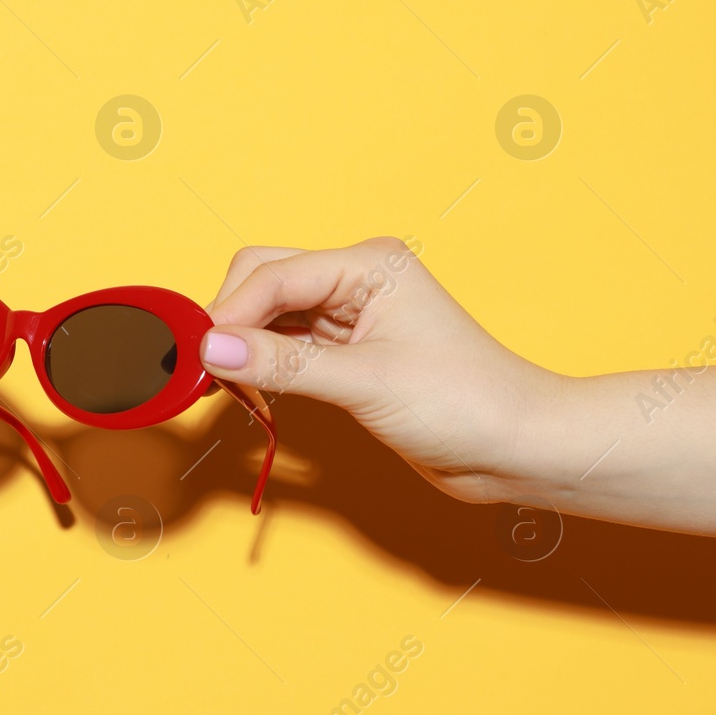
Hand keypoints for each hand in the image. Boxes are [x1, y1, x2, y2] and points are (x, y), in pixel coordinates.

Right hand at [198, 238, 562, 503]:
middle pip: (262, 281)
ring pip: (267, 314)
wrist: (516, 448)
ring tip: (224, 383)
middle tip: (206, 369)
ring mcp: (348, 316)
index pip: (272, 275)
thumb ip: (282, 364)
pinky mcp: (344, 352)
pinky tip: (249, 387)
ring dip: (242, 344)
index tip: (199, 356)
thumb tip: (212, 349)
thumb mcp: (366, 382)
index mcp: (368, 265)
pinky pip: (282, 346)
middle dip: (229, 320)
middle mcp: (355, 280)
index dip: (229, 314)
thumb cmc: (467, 404)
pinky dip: (260, 364)